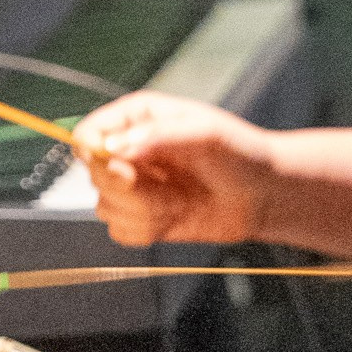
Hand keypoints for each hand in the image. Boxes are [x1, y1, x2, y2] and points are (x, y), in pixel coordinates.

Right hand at [75, 92, 276, 247]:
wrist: (264, 194)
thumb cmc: (240, 153)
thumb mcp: (205, 133)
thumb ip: (158, 136)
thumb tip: (113, 147)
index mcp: (137, 118)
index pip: (87, 134)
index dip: (97, 155)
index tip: (127, 168)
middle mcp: (127, 150)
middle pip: (93, 175)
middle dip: (132, 188)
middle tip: (170, 187)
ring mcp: (133, 186)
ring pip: (106, 208)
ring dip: (146, 211)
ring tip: (182, 199)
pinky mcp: (141, 217)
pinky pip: (121, 233)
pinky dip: (149, 230)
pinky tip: (177, 216)